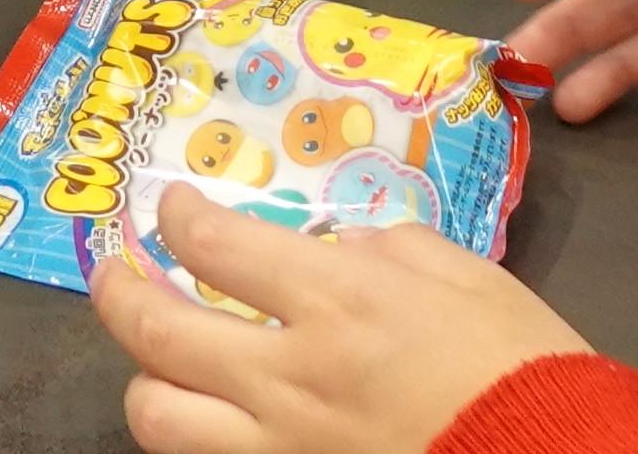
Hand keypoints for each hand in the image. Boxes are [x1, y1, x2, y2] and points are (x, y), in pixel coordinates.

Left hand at [91, 190, 606, 453]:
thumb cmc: (525, 367)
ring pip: (158, 418)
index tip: (173, 207)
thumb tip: (338, 247)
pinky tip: (209, 419)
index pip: (214, 245)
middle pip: (156, 330)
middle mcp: (287, 375)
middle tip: (112, 270)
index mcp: (336, 301)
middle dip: (117, 290)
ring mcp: (281, 448)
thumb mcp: (470, 277)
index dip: (178, 218)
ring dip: (146, 378)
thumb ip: (391, 249)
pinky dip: (196, 439)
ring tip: (158, 358)